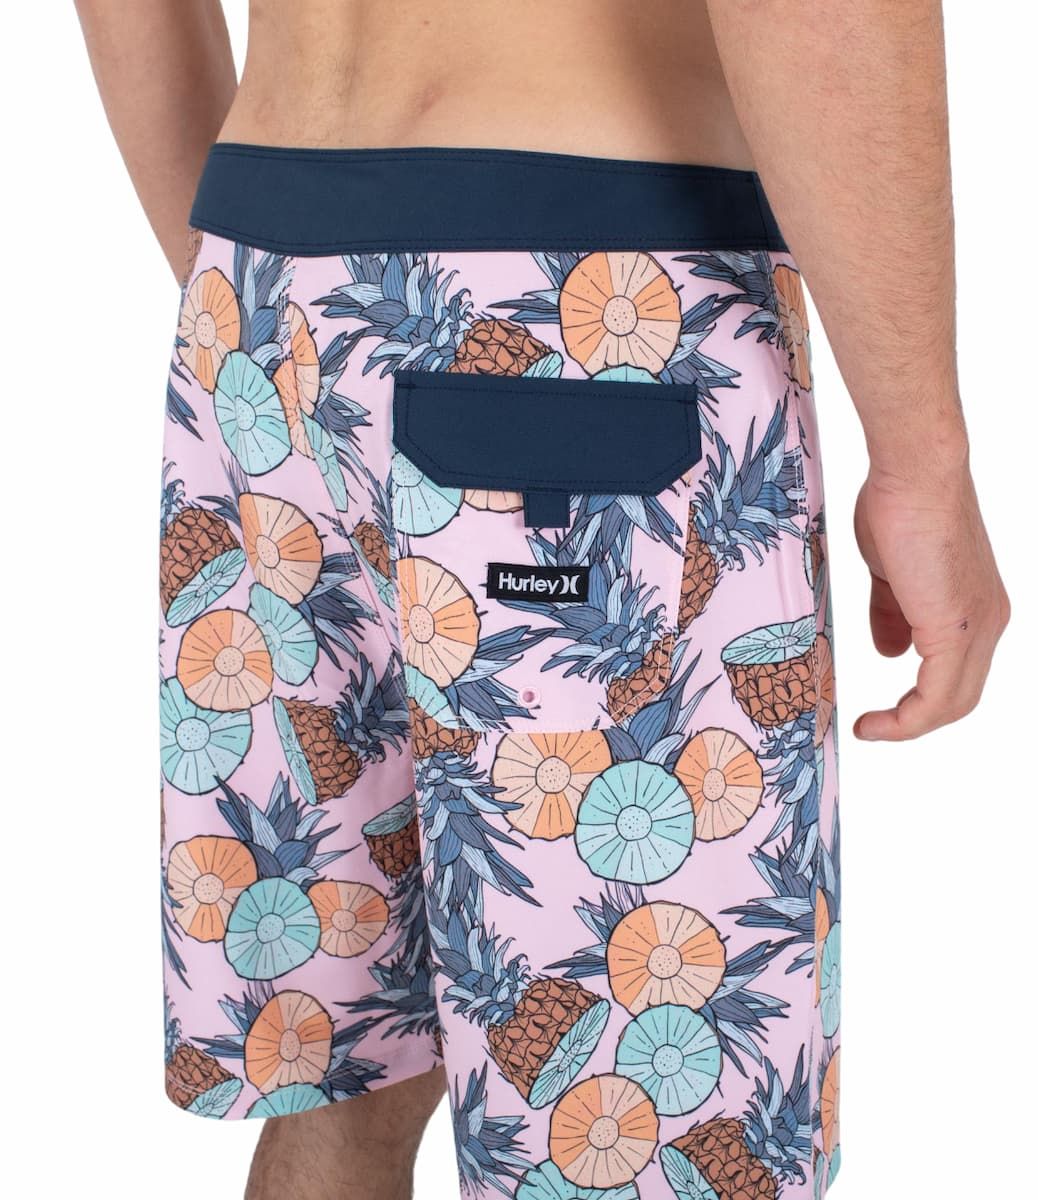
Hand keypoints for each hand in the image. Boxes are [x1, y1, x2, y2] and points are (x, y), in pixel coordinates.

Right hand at [852, 456, 1008, 739]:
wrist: (915, 474)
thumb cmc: (900, 505)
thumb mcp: (890, 572)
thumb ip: (891, 614)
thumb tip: (889, 650)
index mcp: (976, 608)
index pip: (956, 673)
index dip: (919, 700)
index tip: (880, 710)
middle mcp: (989, 622)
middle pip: (959, 697)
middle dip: (914, 719)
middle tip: (874, 727)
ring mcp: (978, 628)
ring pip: (952, 702)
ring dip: (908, 725)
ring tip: (870, 729)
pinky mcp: (957, 631)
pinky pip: (937, 697)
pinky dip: (906, 719)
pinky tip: (876, 722)